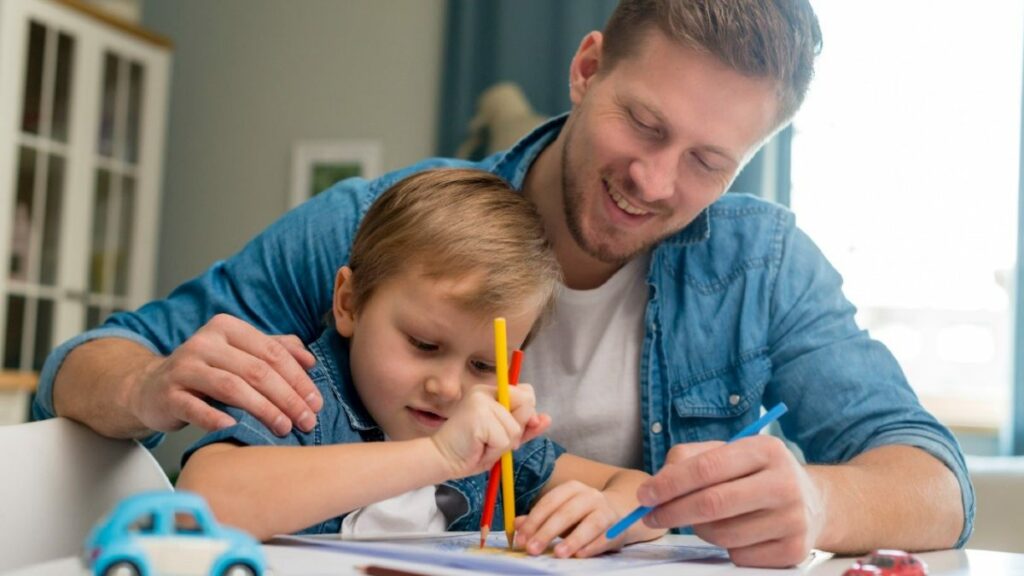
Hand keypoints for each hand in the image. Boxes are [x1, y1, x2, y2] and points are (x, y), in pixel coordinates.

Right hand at [128, 314, 320, 434]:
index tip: (316, 403)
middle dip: (287, 398)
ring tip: (283, 427)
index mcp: (227, 328)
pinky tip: (235, 428)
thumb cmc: (207, 372)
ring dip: (263, 410)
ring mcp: (184, 367)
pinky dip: (216, 418)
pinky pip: (195, 407)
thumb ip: (276, 350)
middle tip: (306, 420)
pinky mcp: (168, 393)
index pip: (272, 352)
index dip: (299, 378)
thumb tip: (310, 360)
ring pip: (232, 387)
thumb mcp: (241, 354)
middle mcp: (204, 342)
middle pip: (256, 370)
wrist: (152, 388)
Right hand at [430, 384, 549, 478]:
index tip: (514, 426)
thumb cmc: (472, 450)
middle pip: (527, 404)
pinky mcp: (479, 416)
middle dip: (516, 429)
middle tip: (493, 438)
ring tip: (483, 445)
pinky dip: (495, 451)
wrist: (443, 460)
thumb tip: (547, 418)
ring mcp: (481, 402)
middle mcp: (486, 391)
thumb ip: (525, 427)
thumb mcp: (504, 438)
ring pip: (515, 428)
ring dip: (503, 445)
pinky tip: (478, 448)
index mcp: (491, 392)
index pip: (527, 393)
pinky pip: (504, 439)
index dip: (527, 413)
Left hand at [513, 480, 625, 557]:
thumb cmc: (581, 515)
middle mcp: (589, 496)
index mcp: (571, 488)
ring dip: (573, 539)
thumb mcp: (560, 512)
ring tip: (558, 553)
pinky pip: (605, 537)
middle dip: (547, 532)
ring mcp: (605, 510)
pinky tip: (580, 555)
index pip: (549, 502)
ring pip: (589, 524)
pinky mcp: (617, 527)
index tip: (521, 539)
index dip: (534, 521)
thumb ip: (539, 518)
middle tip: (532, 549)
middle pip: (566, 513)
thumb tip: (517, 525)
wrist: (617, 512)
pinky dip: (592, 546)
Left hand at [638, 436, 824, 567]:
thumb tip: (657, 484)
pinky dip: (726, 548)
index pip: (708, 467)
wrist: (811, 502)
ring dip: (699, 530)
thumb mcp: (729, 452)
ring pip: (722, 534)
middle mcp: (784, 483)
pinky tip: (736, 532)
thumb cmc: (756, 474)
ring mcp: (793, 519)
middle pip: (713, 503)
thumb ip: (689, 459)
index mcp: (766, 450)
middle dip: (672, 511)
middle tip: (651, 516)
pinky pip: (739, 556)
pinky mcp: (794, 550)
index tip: (645, 495)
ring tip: (703, 520)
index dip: (671, 483)